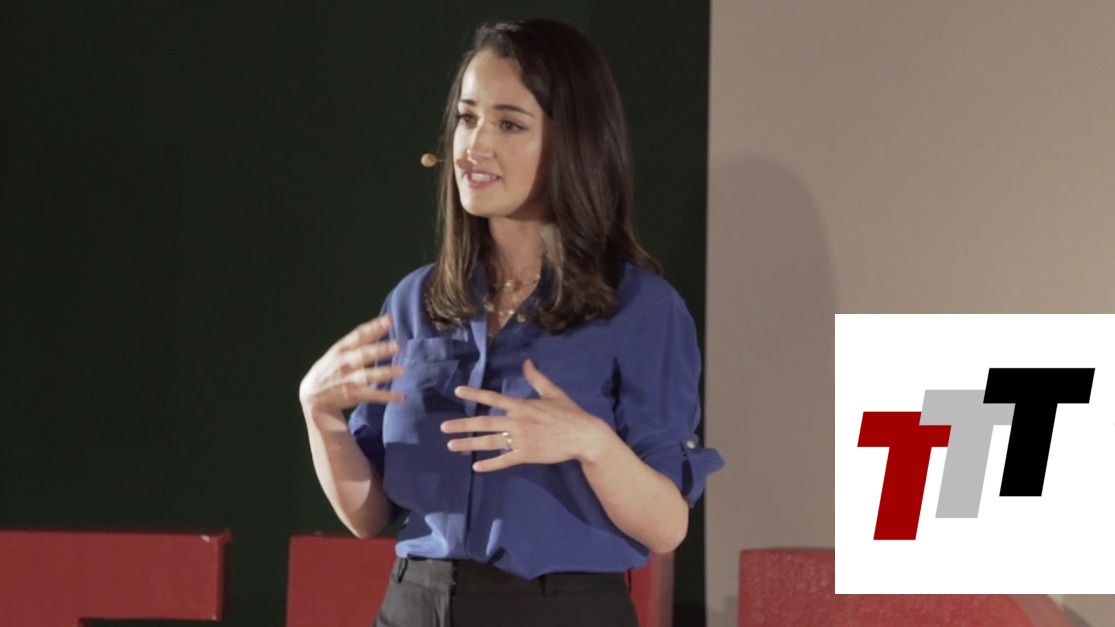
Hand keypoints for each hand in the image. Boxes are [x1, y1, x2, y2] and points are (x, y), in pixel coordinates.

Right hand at [299, 314, 405, 416]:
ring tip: (402, 370)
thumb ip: (357, 341)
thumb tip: (381, 325)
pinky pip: (372, 395)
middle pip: (364, 354)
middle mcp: (344, 363)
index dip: (374, 326)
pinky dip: (387, 396)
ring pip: (368, 376)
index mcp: (341, 349)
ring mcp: (348, 380)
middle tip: (398, 345)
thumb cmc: (329, 369)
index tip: (390, 319)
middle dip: (380, 350)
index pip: (358, 335)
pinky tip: (402, 396)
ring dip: (385, 373)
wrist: (311, 395)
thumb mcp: (337, 352)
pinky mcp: (352, 395)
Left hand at [442, 359, 614, 471]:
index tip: (458, 392)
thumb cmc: (569, 413)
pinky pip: (504, 461)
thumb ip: (537, 378)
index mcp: (522, 405)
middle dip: (463, 425)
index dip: (474, 394)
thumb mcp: (553, 392)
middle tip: (444, 427)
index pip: (493, 398)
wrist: (583, 435)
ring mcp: (521, 440)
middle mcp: (517, 422)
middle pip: (484, 423)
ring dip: (470, 444)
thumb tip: (527, 362)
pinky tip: (476, 467)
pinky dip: (490, 464)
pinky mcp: (527, 455)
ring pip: (490, 442)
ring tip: (451, 446)